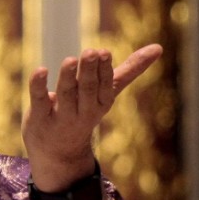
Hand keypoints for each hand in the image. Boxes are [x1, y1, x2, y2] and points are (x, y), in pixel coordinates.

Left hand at [22, 44, 161, 191]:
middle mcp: (84, 110)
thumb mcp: (108, 93)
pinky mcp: (39, 117)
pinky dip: (38, 86)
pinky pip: (38, 100)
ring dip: (68, 77)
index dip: (104, 70)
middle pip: (87, 89)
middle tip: (91, 52)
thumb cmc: (85, 111)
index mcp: (102, 102)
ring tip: (70, 60)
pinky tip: (41, 70)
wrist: (59, 152)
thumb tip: (159, 47)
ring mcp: (61, 115)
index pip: (105, 86)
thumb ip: (130, 71)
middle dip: (90, 71)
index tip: (104, 52)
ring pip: (65, 94)